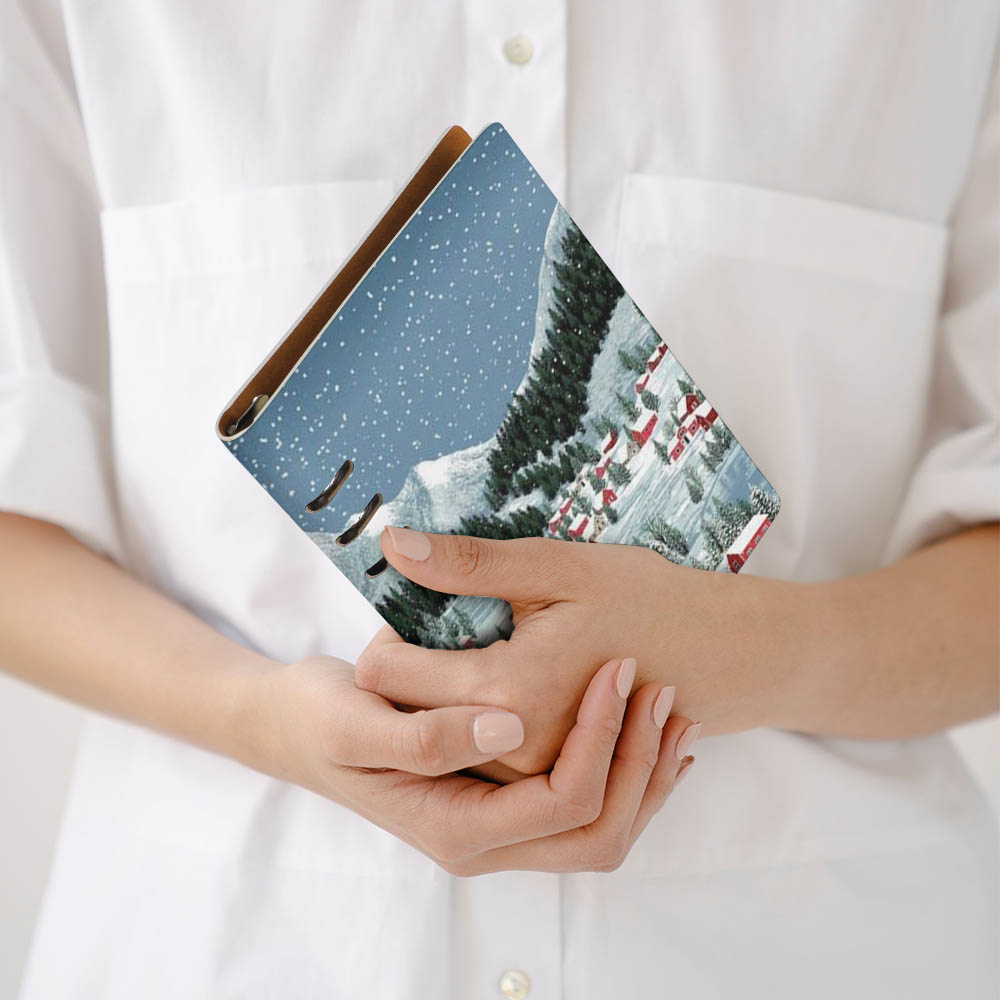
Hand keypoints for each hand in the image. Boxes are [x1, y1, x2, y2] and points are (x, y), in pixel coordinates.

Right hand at [243, 652, 694, 873]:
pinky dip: (627, 772)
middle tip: (663, 694)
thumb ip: (425, 733)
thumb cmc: (319, 720)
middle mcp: (485, 842)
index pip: (562, 805)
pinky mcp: (503, 802)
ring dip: (644, 773)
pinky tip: (648, 730)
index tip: (617, 671)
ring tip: (673, 709)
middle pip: (598, 834)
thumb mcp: (355, 720)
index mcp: (456, 827)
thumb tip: (505, 727)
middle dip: (640, 766)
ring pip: (601, 828)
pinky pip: (585, 808)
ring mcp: (497, 827)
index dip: (600, 740)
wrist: (297, 727)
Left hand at [355, 527, 797, 773]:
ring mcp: (533, 770)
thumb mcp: (558, 567)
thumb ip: (470, 563)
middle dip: (404, 669)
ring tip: (467, 648)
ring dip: (436, 696)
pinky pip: (482, 754)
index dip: (384, 635)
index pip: (388, 672)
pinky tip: (499, 678)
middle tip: (434, 624)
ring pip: (441, 738)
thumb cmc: (645, 600)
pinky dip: (472, 717)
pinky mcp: (549, 775)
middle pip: (407, 712)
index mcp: (507, 691)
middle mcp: (514, 747)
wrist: (722, 655)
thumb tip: (392, 543)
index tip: (406, 608)